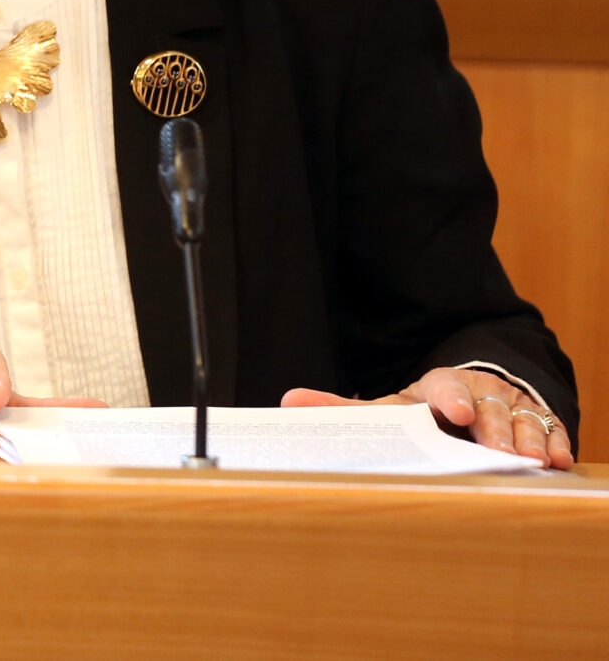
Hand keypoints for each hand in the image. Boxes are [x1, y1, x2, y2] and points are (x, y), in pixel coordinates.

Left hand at [284, 367, 572, 469]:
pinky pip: (553, 431)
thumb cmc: (426, 410)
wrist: (474, 397)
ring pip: (522, 421)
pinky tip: (558, 460)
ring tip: (529, 462)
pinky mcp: (540, 424)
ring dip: (526, 440)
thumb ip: (345, 409)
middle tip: (502, 453)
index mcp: (438, 387)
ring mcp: (512, 407)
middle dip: (495, 429)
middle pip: (489, 408)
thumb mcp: (391, 408)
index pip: (445, 387)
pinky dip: (556, 444)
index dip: (452, 398)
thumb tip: (290, 402)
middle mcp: (479, 393)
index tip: (456, 413)